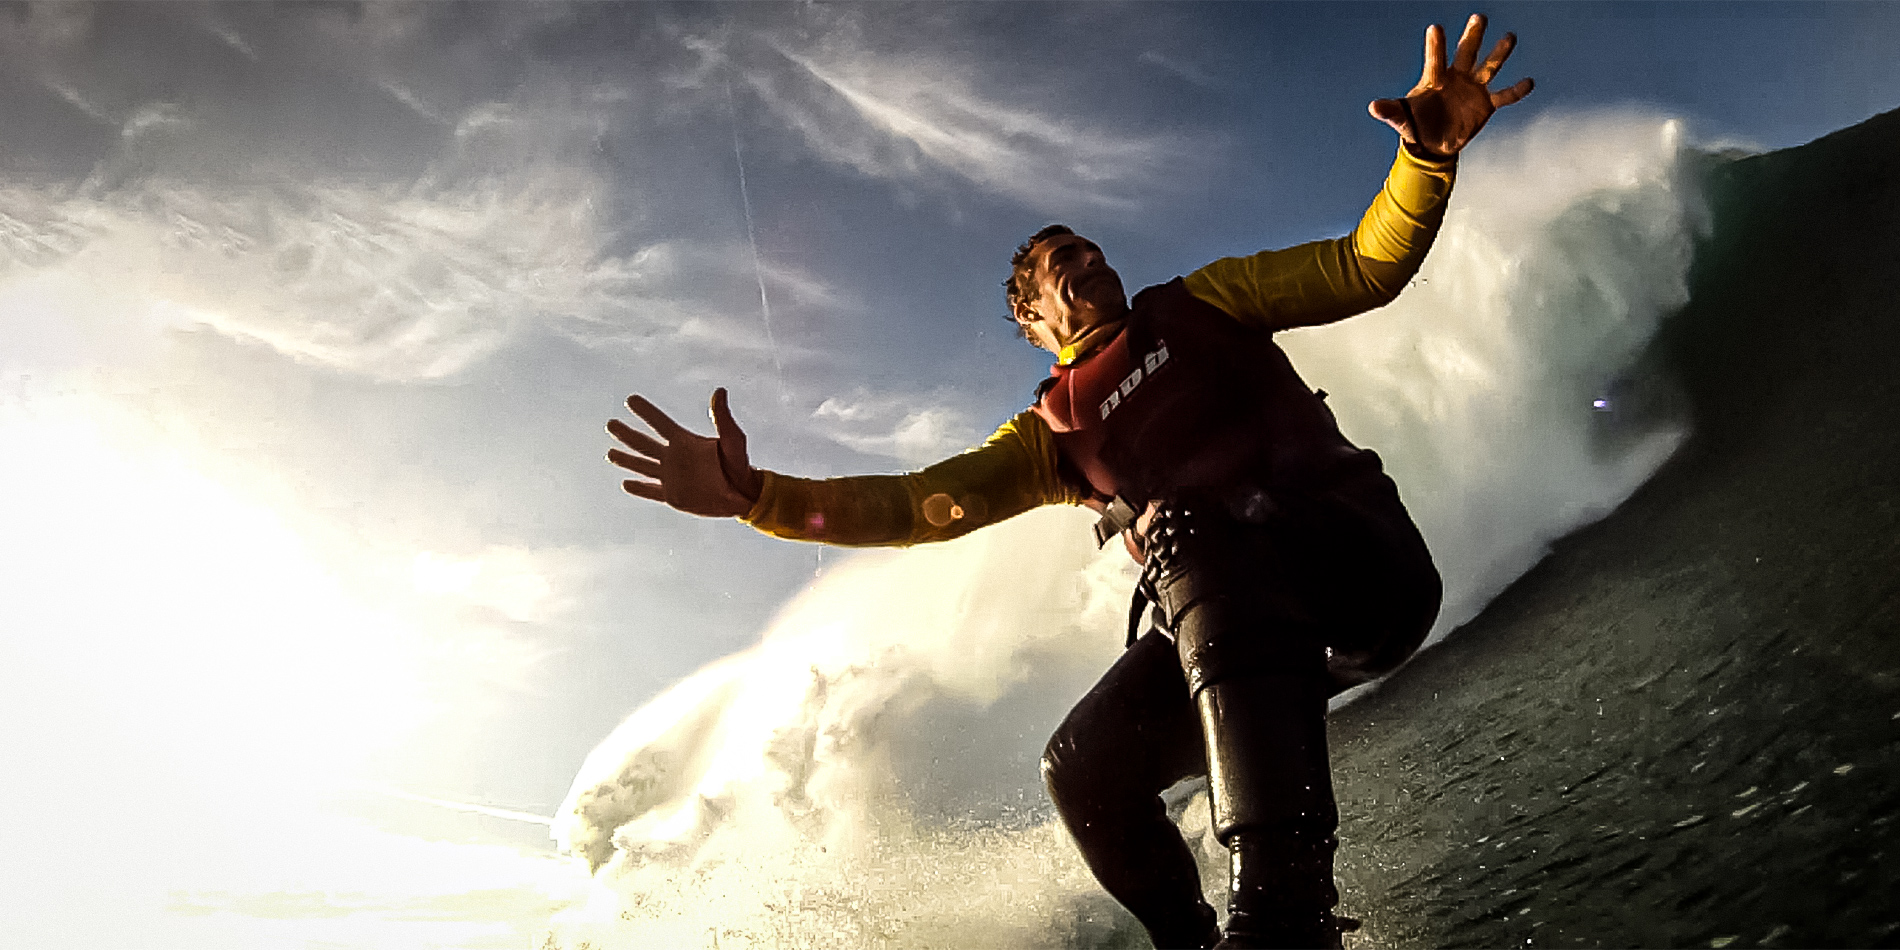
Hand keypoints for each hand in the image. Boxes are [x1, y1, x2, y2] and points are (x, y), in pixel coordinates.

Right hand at [607, 388, 762, 517]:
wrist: (744, 495)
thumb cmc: (740, 465)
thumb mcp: (733, 439)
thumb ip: (723, 418)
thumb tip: (720, 391)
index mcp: (685, 443)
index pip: (660, 423)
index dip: (645, 411)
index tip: (630, 399)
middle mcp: (675, 458)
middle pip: (644, 444)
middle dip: (627, 434)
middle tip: (610, 423)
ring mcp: (673, 477)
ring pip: (643, 466)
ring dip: (627, 460)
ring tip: (610, 453)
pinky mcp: (674, 496)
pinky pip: (652, 491)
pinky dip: (639, 488)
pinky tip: (625, 484)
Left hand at [1369, 14, 1533, 157]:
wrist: (1433, 144)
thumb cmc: (1415, 126)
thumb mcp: (1401, 119)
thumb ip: (1390, 111)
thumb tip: (1373, 107)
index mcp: (1435, 79)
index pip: (1435, 59)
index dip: (1435, 46)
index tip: (1434, 28)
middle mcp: (1456, 78)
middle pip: (1465, 53)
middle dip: (1471, 37)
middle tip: (1478, 17)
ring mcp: (1473, 89)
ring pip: (1488, 67)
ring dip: (1498, 54)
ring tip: (1509, 37)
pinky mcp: (1486, 104)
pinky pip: (1505, 96)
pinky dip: (1516, 90)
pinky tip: (1529, 81)